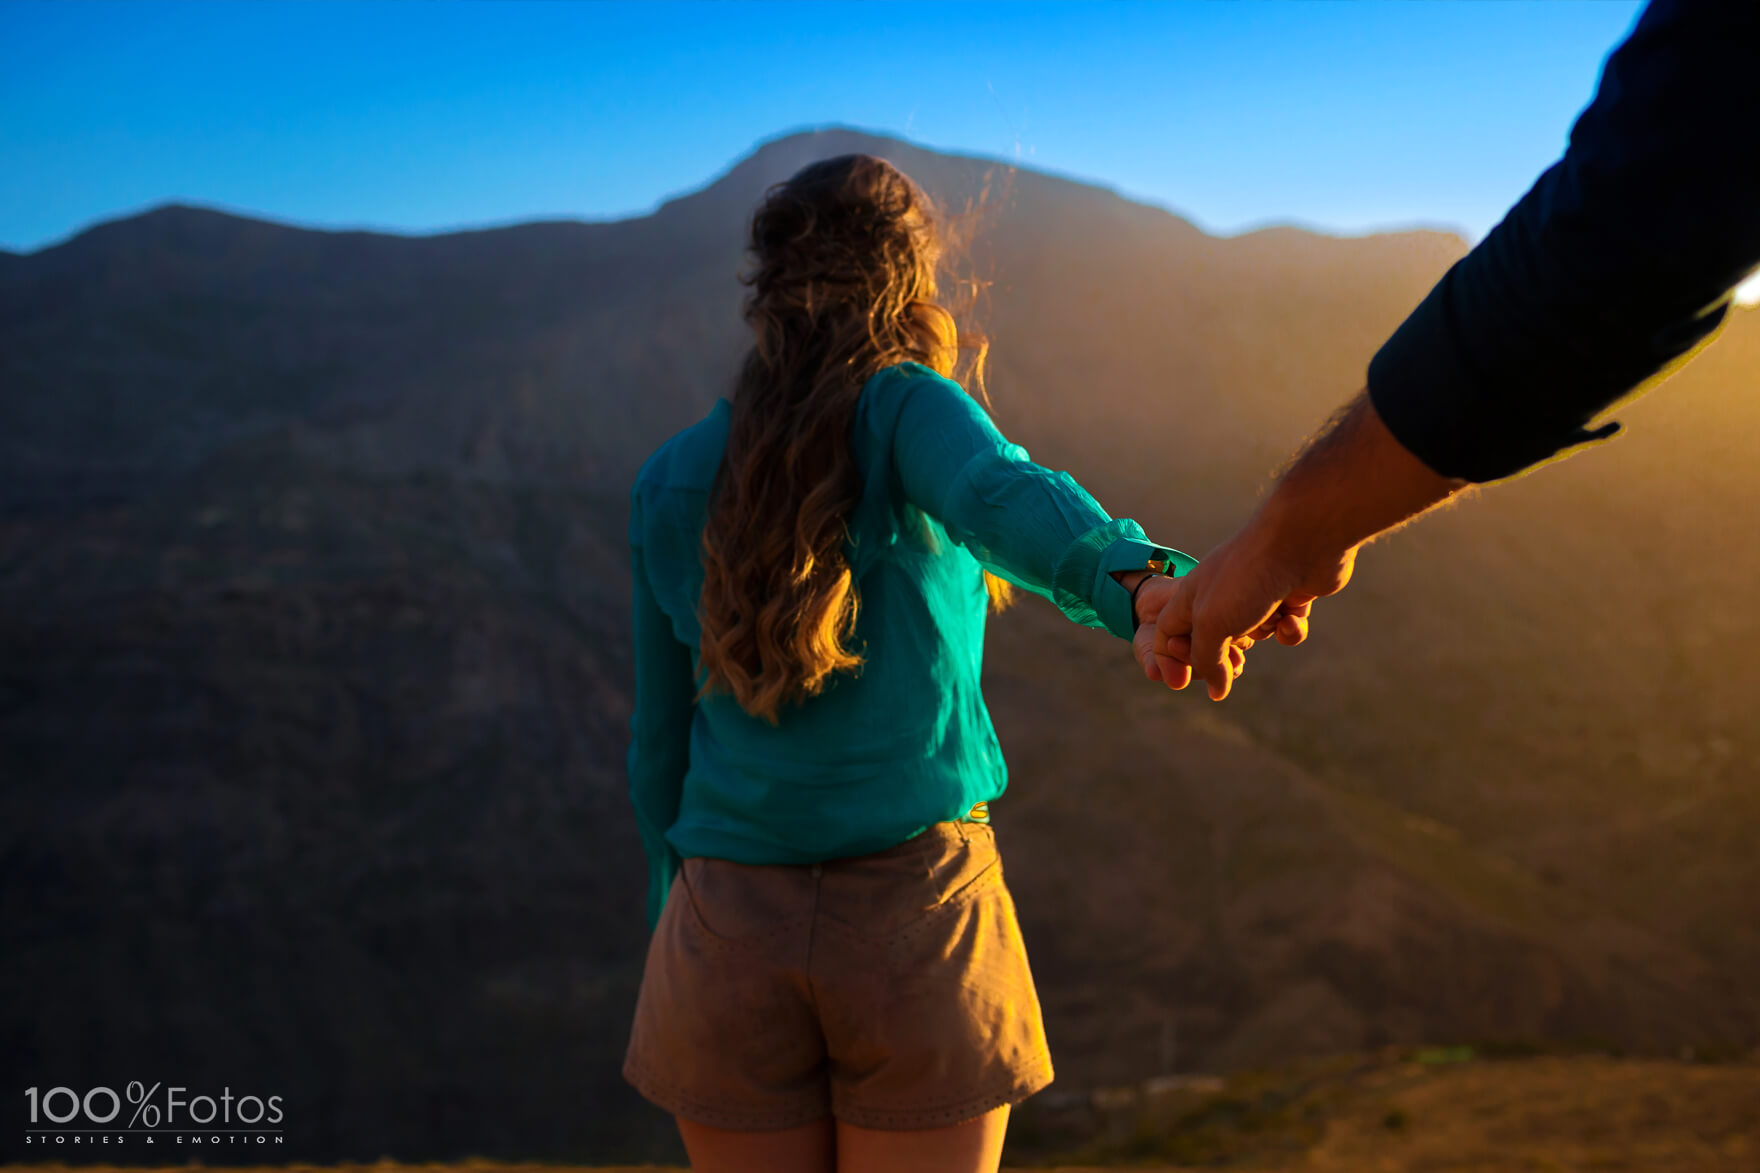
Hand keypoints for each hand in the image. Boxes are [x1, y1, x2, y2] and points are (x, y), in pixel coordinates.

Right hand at [1153, 510, 1357, 700]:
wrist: (1302, 541)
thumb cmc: (1247, 577)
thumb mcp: (1212, 624)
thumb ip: (1207, 661)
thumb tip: (1217, 691)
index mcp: (1192, 596)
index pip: (1168, 632)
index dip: (1172, 657)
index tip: (1186, 679)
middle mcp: (1221, 594)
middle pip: (1212, 640)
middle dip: (1223, 656)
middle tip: (1236, 663)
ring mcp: (1256, 594)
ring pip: (1253, 635)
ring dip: (1262, 634)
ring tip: (1268, 620)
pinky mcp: (1288, 596)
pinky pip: (1284, 627)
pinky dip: (1289, 629)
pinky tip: (1292, 617)